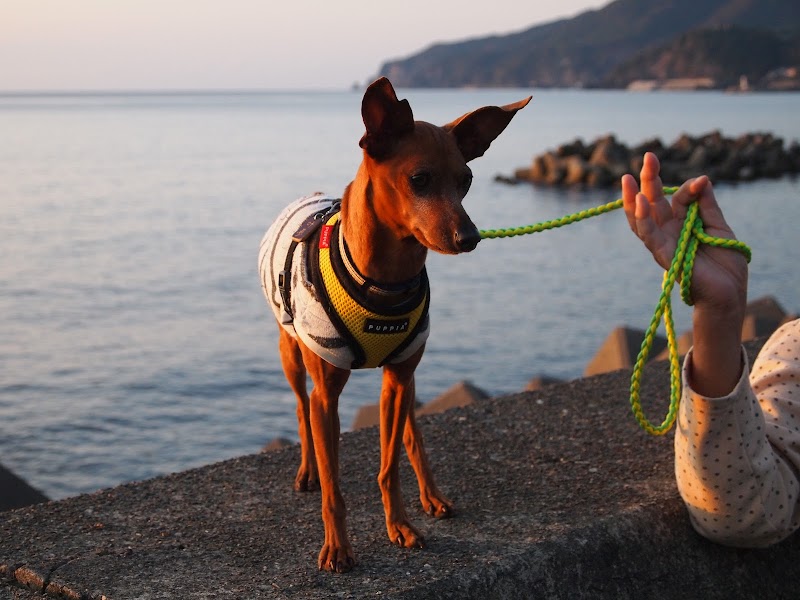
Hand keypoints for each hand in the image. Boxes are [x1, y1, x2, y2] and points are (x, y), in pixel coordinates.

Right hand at [621, 152, 747, 314]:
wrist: (729, 292)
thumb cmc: (725, 264)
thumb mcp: (719, 227)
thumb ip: (707, 205)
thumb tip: (702, 179)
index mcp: (682, 223)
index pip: (678, 198)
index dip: (688, 188)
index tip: (701, 182)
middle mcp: (668, 232)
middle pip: (651, 202)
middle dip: (647, 179)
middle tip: (648, 156)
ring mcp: (662, 243)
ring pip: (640, 219)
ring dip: (633, 199)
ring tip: (627, 180)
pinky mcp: (663, 256)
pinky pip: (648, 236)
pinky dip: (642, 220)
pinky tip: (639, 203)